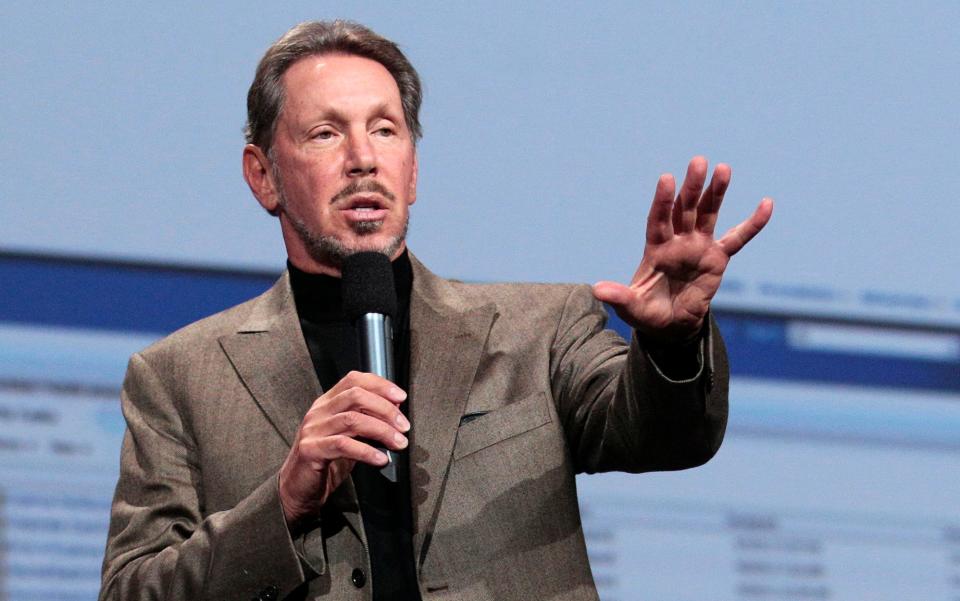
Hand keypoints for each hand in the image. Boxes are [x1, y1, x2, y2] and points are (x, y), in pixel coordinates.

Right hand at [278, 371, 409, 529]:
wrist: (298, 489)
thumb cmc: (327, 461)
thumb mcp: (351, 436)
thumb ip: (368, 421)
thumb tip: (396, 409)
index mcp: (327, 403)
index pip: (354, 380)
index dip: (380, 385)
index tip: (401, 397)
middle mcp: (318, 411)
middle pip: (355, 396)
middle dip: (385, 409)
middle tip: (404, 426)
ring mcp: (312, 430)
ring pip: (352, 419)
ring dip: (382, 430)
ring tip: (399, 443)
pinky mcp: (311, 450)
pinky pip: (343, 445)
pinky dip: (367, 451)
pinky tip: (381, 459)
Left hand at [593, 156, 772, 342]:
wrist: (670, 326)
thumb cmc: (647, 313)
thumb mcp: (632, 307)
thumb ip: (619, 297)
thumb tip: (596, 290)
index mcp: (655, 248)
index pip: (658, 220)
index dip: (662, 200)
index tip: (666, 179)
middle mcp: (677, 241)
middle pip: (684, 209)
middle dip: (691, 187)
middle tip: (698, 162)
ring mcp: (698, 247)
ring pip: (708, 214)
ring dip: (716, 193)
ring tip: (723, 169)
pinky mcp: (718, 258)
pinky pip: (738, 238)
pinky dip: (752, 224)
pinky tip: (767, 204)